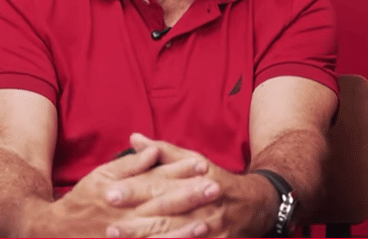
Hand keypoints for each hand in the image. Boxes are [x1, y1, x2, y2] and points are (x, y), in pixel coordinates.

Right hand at [34, 145, 220, 236]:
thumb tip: (152, 150)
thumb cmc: (83, 200)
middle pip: (162, 205)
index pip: (156, 179)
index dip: (180, 172)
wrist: (57, 232)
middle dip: (189, 197)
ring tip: (207, 222)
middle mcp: (126, 216)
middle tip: (215, 188)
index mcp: (122, 192)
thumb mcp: (102, 175)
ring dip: (183, 228)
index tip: (203, 166)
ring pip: (159, 232)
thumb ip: (130, 164)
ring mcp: (127, 237)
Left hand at [103, 133, 276, 237]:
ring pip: (178, 236)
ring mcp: (213, 228)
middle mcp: (205, 204)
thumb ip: (163, 152)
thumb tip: (134, 138)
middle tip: (110, 226)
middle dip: (137, 223)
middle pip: (167, 214)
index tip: (110, 193)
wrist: (258, 204)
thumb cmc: (218, 180)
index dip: (135, 190)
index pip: (161, 185)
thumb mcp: (194, 161)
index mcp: (197, 179)